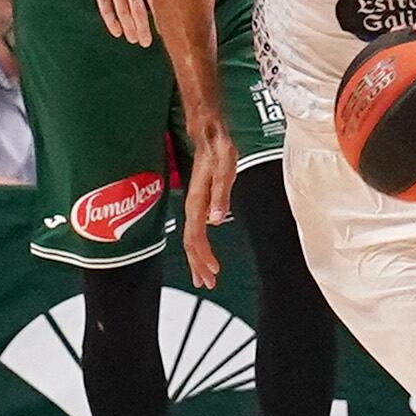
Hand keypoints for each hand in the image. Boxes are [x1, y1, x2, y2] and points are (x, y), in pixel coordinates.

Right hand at [181, 123, 236, 287]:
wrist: (208, 131)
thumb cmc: (218, 146)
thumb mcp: (225, 166)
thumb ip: (221, 193)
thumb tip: (217, 220)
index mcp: (198, 201)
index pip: (196, 236)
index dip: (203, 256)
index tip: (213, 271)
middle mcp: (193, 205)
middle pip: (190, 242)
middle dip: (198, 264)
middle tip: (208, 283)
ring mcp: (194, 203)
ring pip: (191, 238)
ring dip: (197, 258)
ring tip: (204, 275)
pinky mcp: (199, 200)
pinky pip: (195, 229)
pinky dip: (199, 245)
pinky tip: (204, 251)